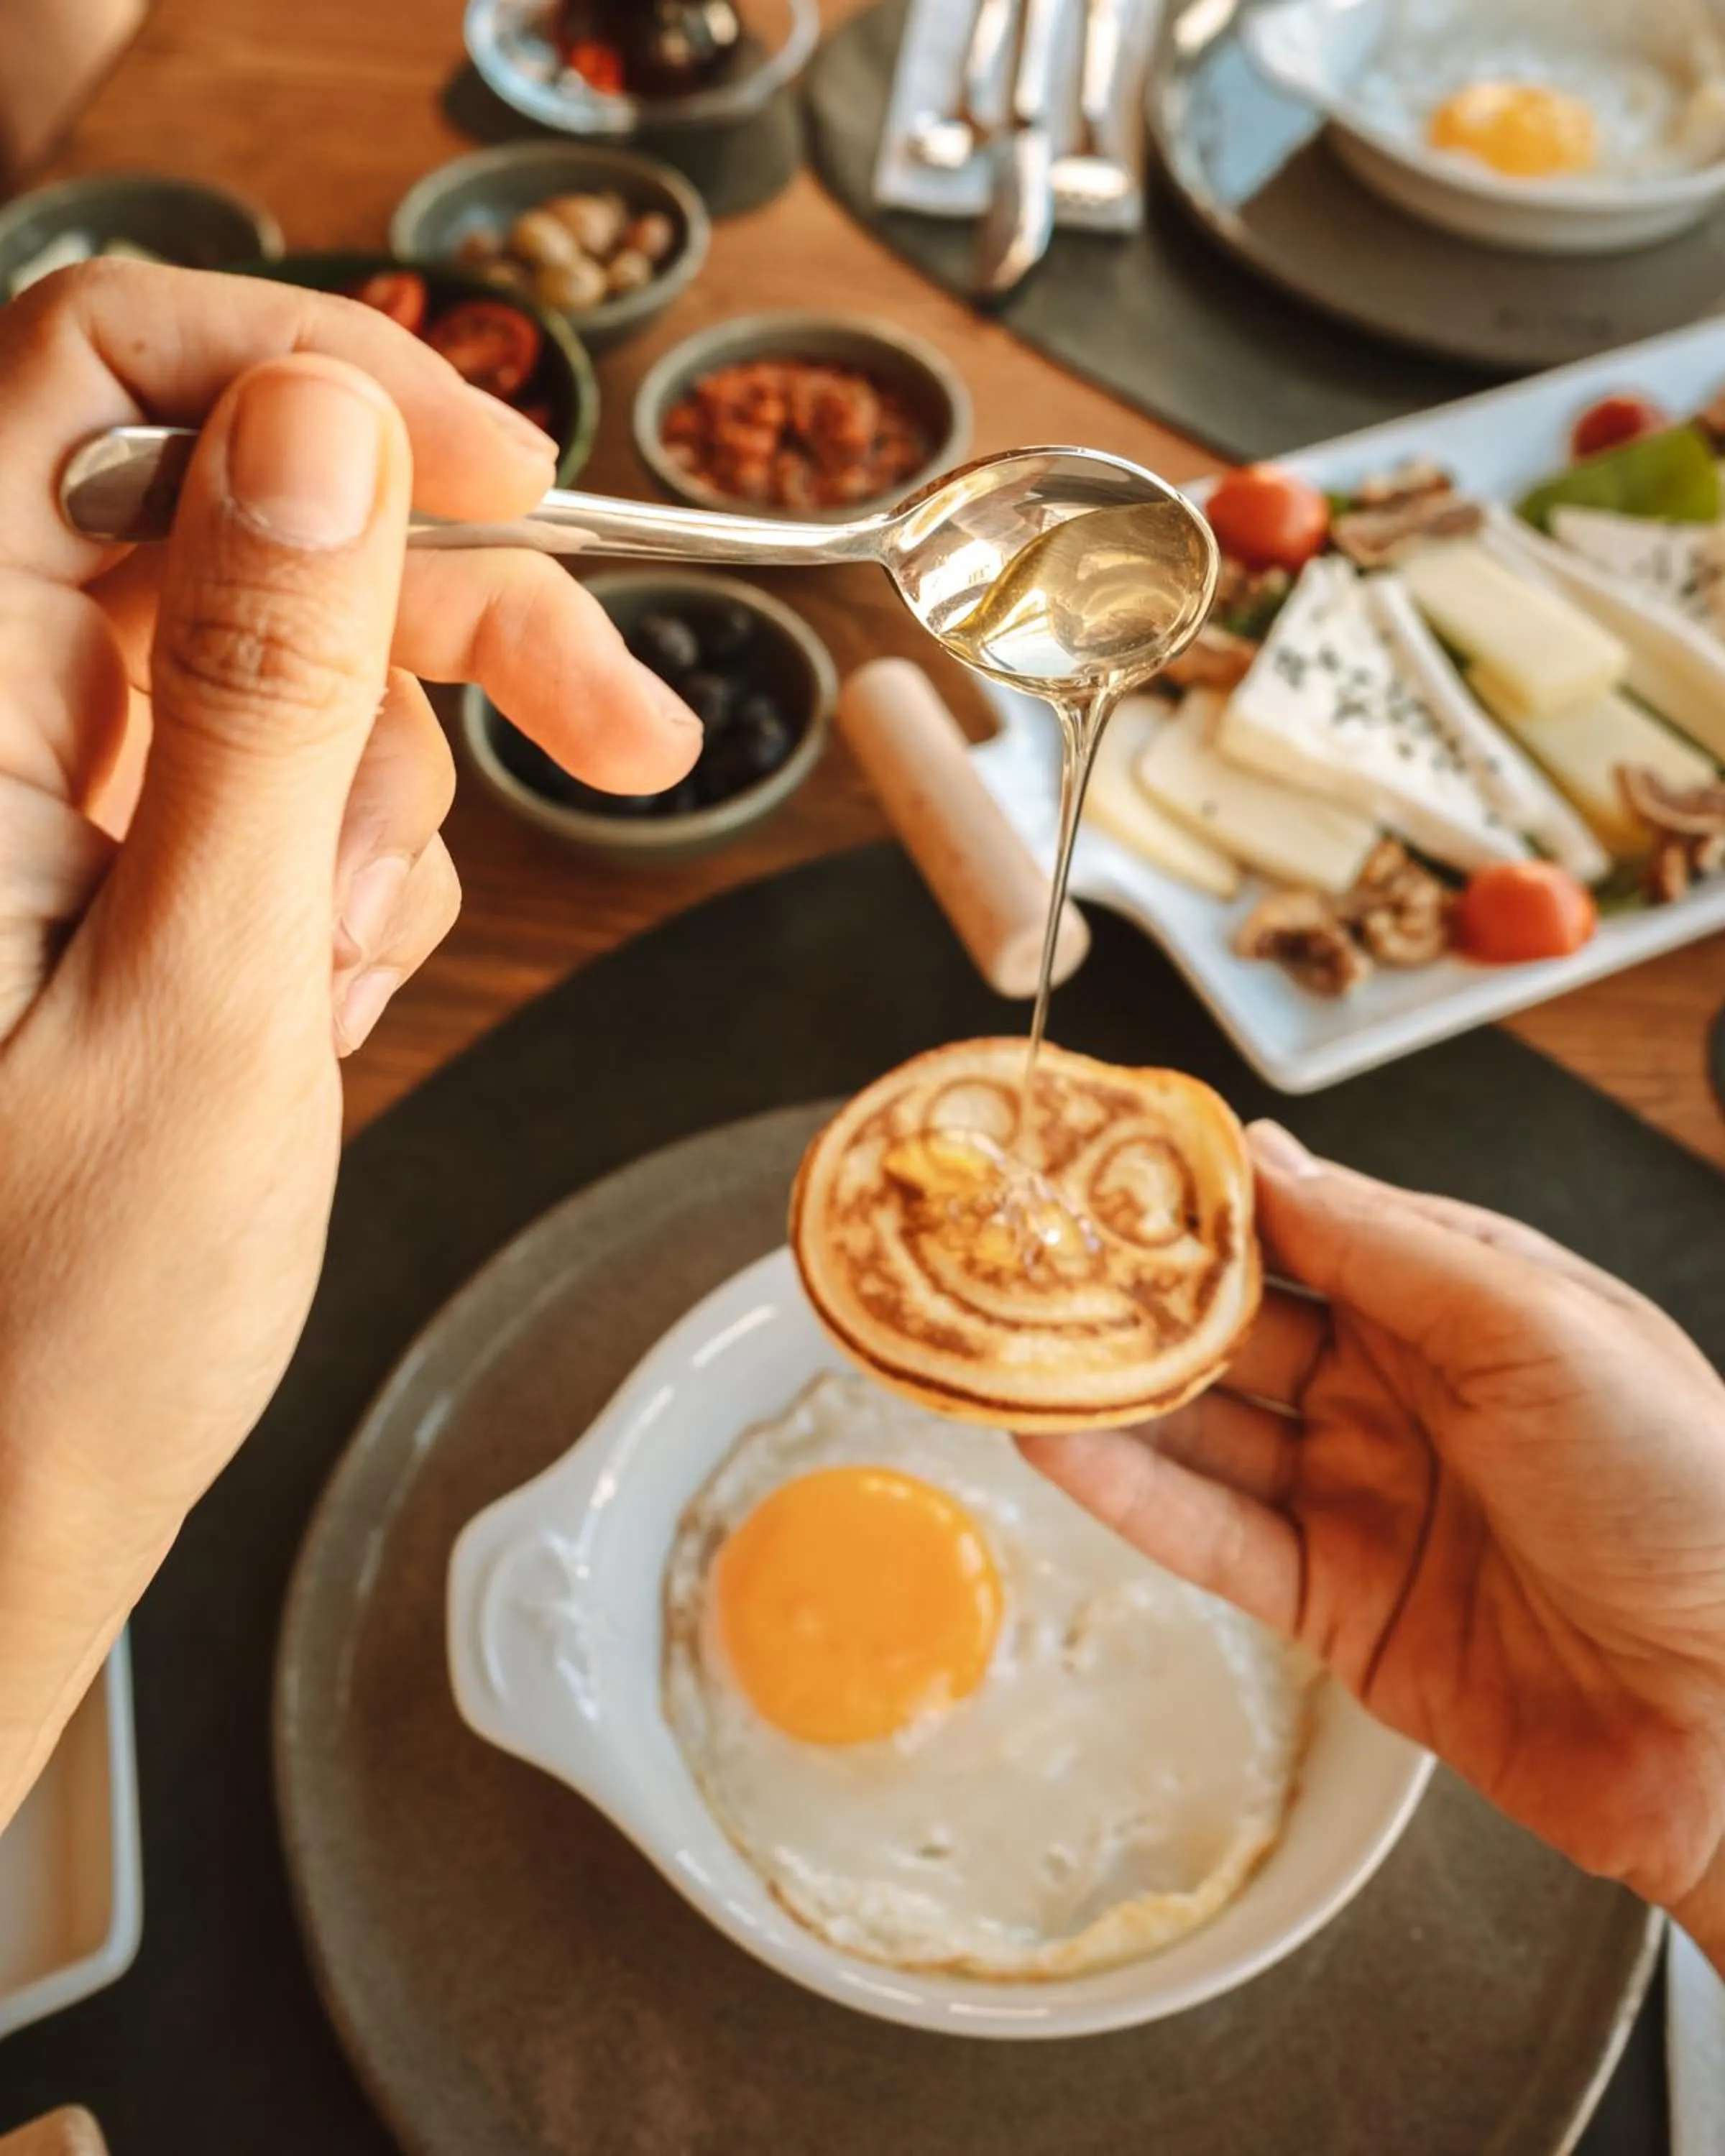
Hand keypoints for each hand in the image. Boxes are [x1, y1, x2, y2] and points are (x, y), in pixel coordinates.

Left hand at [0, 262, 699, 1820]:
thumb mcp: (199, 994)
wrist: (6, 1500)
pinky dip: (353, 876)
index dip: (315, 372)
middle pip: (252, 515)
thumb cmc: (53, 1316)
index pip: (96, 368)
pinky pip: (294, 784)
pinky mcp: (120, 856)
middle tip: (624, 725)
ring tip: (340, 983)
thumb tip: (315, 425)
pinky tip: (319, 1003)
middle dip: (451, 612)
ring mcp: (52, 785)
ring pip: (302, 663)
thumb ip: (253, 694)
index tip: (504, 473)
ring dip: (388, 804)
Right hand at [1021, 1124, 1724, 1964]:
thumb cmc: (1686, 1489)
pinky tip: (1052, 1446)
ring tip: (1000, 1341)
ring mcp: (1360, 1495)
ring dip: (1104, 1389)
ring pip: (1202, 1429)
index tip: (1094, 1154)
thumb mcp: (1536, 1327)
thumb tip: (1258, 1153)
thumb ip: (1384, 1243)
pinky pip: (1210, 1537)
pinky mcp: (1334, 1605)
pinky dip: (1127, 1493)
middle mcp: (1400, 1387)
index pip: (1300, 1222)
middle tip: (1016, 1248)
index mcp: (1461, 1299)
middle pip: (1233, 1324)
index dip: (1196, 1191)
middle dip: (1126, 1288)